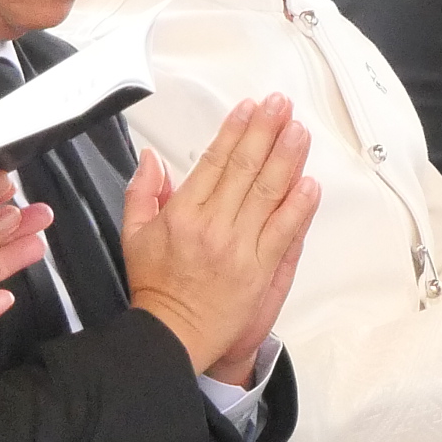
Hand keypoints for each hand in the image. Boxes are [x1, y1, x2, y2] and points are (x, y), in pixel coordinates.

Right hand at [122, 95, 320, 382]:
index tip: (251, 108)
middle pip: (245, 169)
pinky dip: (297, 207)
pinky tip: (308, 182)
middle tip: (282, 106)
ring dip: (286, 159)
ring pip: (267, 194)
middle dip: (266, 132)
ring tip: (299, 132)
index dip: (235, 132)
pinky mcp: (258, 270)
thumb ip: (142, 192)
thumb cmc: (156, 287)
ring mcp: (238, 247)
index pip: (214, 162)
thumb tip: (151, 158)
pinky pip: (282, 232)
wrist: (172, 335)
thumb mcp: (133, 235)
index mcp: (181, 214)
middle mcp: (212, 226)